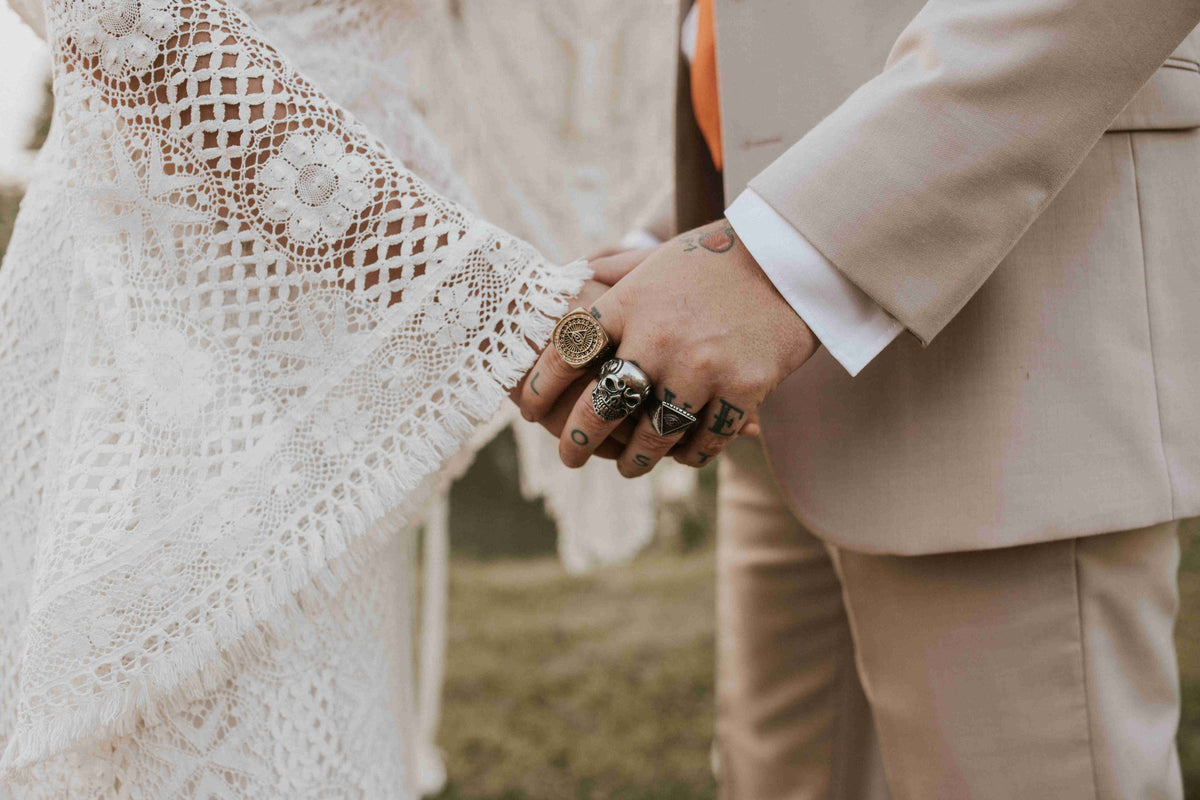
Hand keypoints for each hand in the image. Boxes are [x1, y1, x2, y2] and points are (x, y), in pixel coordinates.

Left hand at [519, 219, 817, 475]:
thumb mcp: (655, 258)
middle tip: (570, 456)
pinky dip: (690, 456)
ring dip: (637, 461)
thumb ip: (612, 274)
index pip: (567, 352)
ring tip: (629, 468)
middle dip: (578, 440)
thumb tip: (569, 276)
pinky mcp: (744, 387)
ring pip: (654, 436)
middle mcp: (658, 337)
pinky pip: (705, 441)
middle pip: (602, 406)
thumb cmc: (716, 256)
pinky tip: (682, 457)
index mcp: (630, 304)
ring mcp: (702, 365)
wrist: (790, 257)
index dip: (540, 386)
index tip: (526, 408)